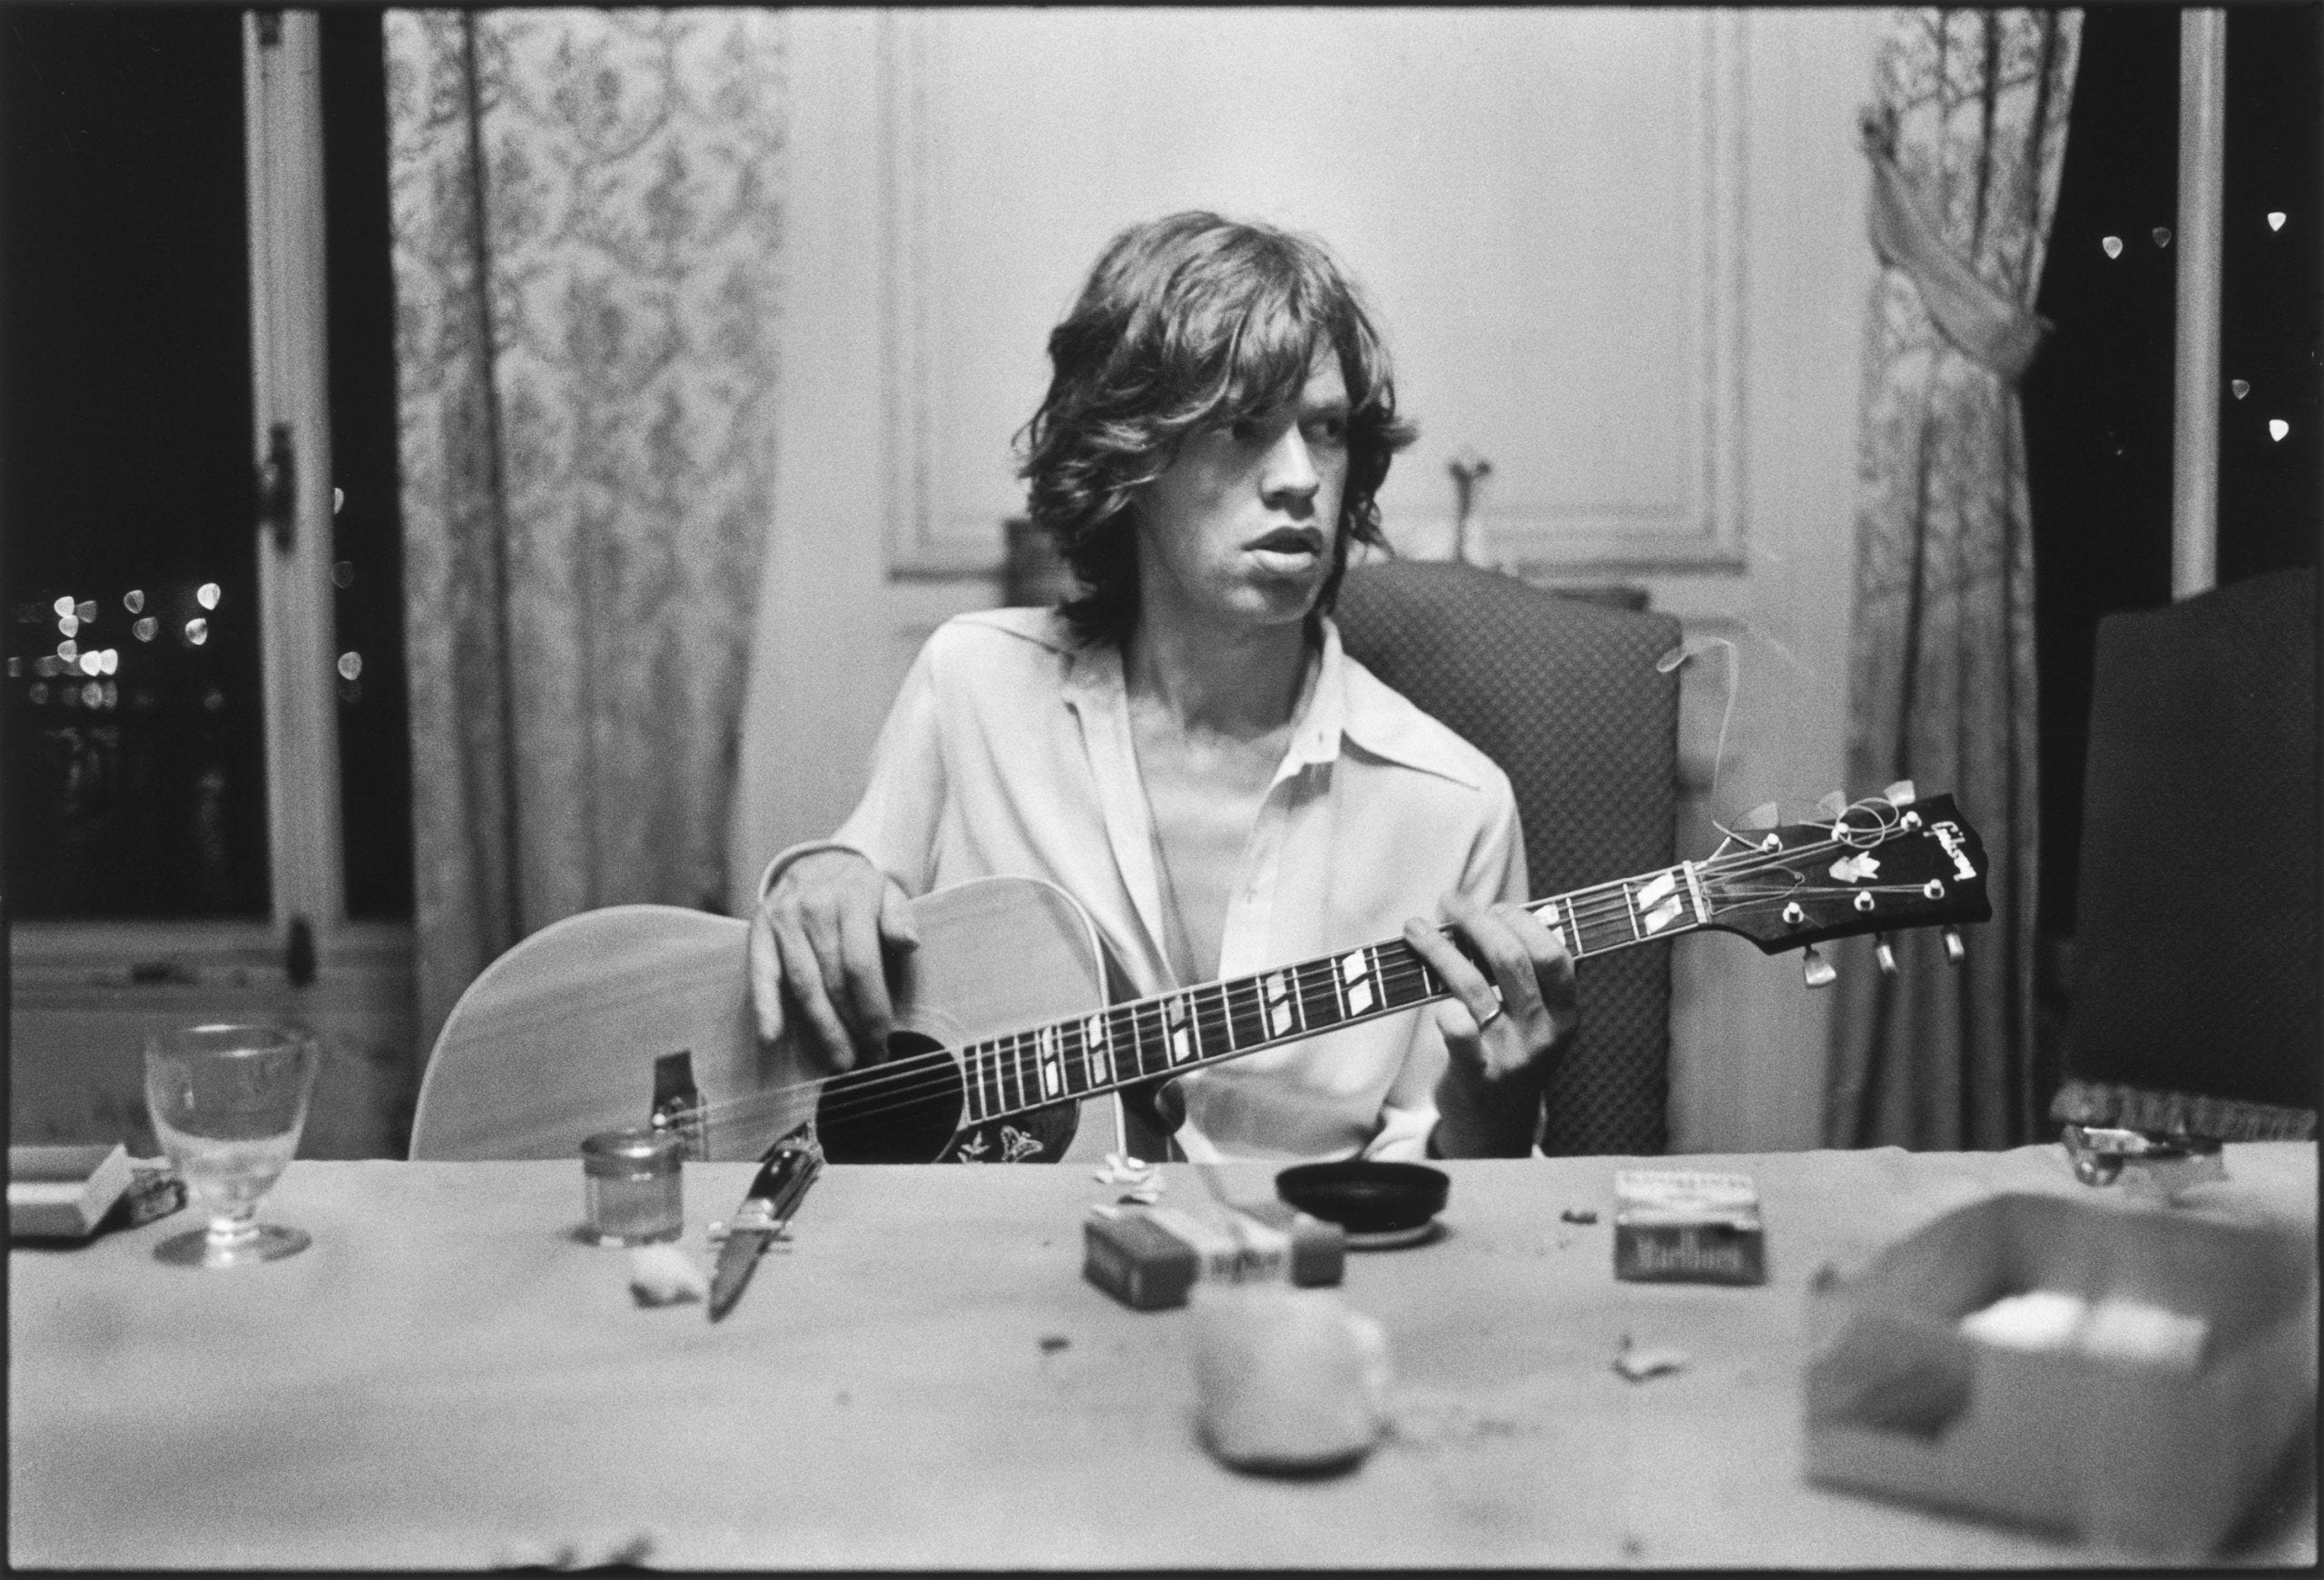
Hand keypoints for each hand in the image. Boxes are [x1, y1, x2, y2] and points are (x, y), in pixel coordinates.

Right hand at [747, 850, 918, 1072]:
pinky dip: (765, 1005)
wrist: (817, 861)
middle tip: (866, 1058)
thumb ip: (900, 919)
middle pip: (834, 979)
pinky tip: (771, 1035)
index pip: (862, 964)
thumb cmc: (859, 890)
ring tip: (838, 1059)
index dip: (872, 1007)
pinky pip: (761, 972)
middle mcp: (814, 908)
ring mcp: (783, 919)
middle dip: (851, 1025)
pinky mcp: (760, 929)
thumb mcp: (889, 893)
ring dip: (821, 1026)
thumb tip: (910, 943)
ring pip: (803, 984)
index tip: (883, 1038)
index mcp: (851, 899)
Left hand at [1400, 893, 1577, 1156]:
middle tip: (1451, 902)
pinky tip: (1426, 989)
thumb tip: (1498, 913)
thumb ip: (1529, 977)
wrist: (1497, 1130)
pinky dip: (1442, 1007)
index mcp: (1565, 1015)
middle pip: (1512, 960)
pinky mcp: (1476, 1075)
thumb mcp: (1539, 1022)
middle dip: (1477, 921)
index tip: (1496, 906)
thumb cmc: (1512, 1058)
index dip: (1523, 922)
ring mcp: (1509, 1055)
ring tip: (1415, 927)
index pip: (1553, 954)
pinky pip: (1457, 1032)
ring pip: (1473, 986)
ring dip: (1440, 947)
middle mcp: (1542, 1034)